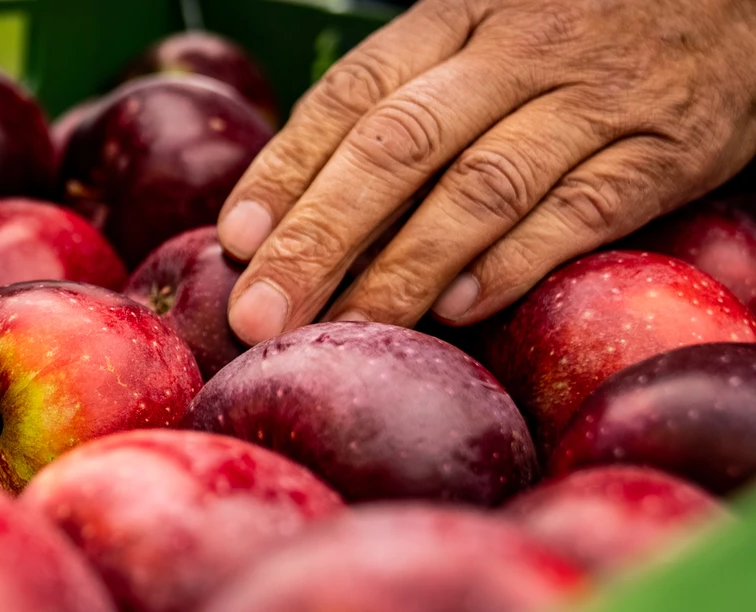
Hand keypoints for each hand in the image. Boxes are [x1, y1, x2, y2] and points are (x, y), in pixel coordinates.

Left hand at [218, 0, 755, 344]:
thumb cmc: (574, 28)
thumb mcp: (480, 33)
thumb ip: (402, 100)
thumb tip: (291, 203)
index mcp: (455, 16)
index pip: (351, 95)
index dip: (287, 169)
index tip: (235, 239)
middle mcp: (516, 52)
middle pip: (399, 146)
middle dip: (320, 236)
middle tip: (261, 312)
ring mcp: (594, 100)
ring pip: (482, 186)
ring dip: (403, 267)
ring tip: (344, 328)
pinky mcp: (667, 149)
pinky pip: (584, 208)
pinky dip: (517, 260)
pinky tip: (459, 307)